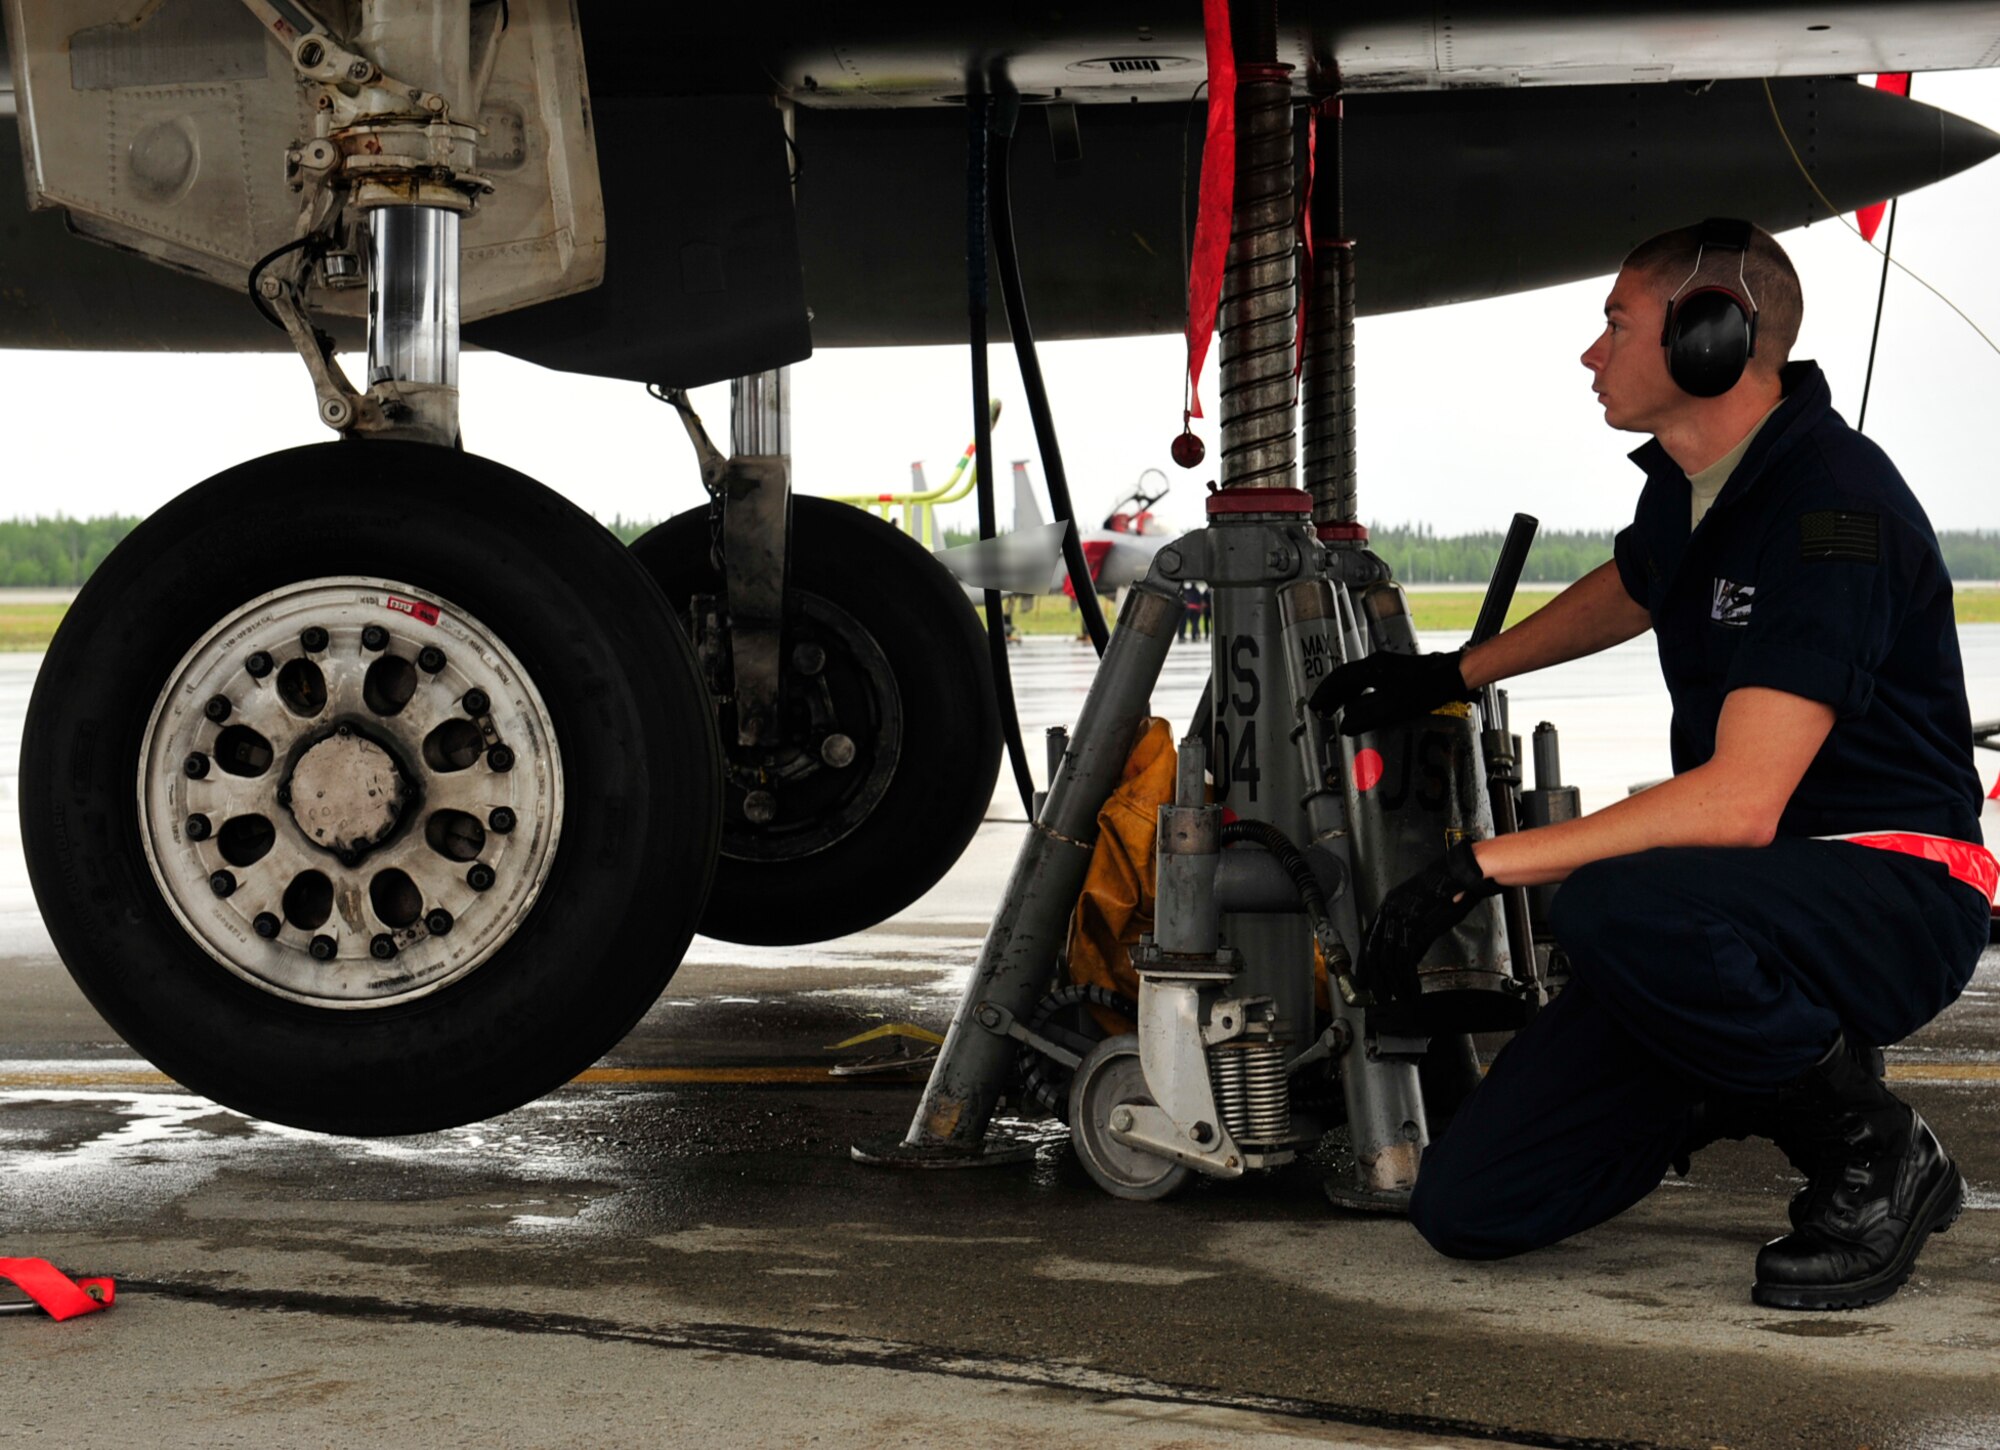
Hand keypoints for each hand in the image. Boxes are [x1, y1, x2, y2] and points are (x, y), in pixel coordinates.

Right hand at [1309, 650, 1471, 735]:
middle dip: (1331, 694)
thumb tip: (1345, 725)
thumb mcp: (1393, 708)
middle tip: (1322, 710)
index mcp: (1372, 668)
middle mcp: (1376, 662)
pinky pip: (1368, 680)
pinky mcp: (1396, 670)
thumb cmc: (1427, 689)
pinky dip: (1358, 692)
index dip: (1324, 694)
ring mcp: (1387, 664)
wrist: (1454, 675)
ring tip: (1337, 708)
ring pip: (1356, 678)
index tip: (1315, 707)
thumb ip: (1366, 716)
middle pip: (1345, 677)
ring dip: (1344, 693)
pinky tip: (1360, 703)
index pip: (1339, 679)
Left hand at [1357, 842, 1499, 1004]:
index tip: (1364, 976)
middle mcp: (1390, 911)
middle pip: (1374, 951)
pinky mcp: (1417, 928)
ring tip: (1398, 996)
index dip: (1365, 960)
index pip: (1368, 938)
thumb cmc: (1446, 889)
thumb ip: (1413, 931)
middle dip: (1375, 977)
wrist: (1459, 875)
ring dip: (1393, 982)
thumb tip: (1410, 955)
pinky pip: (1407, 960)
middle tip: (1378, 994)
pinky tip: (1413, 989)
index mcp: (1388, 905)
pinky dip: (1408, 979)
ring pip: (1389, 959)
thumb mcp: (1423, 910)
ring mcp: (1401, 919)